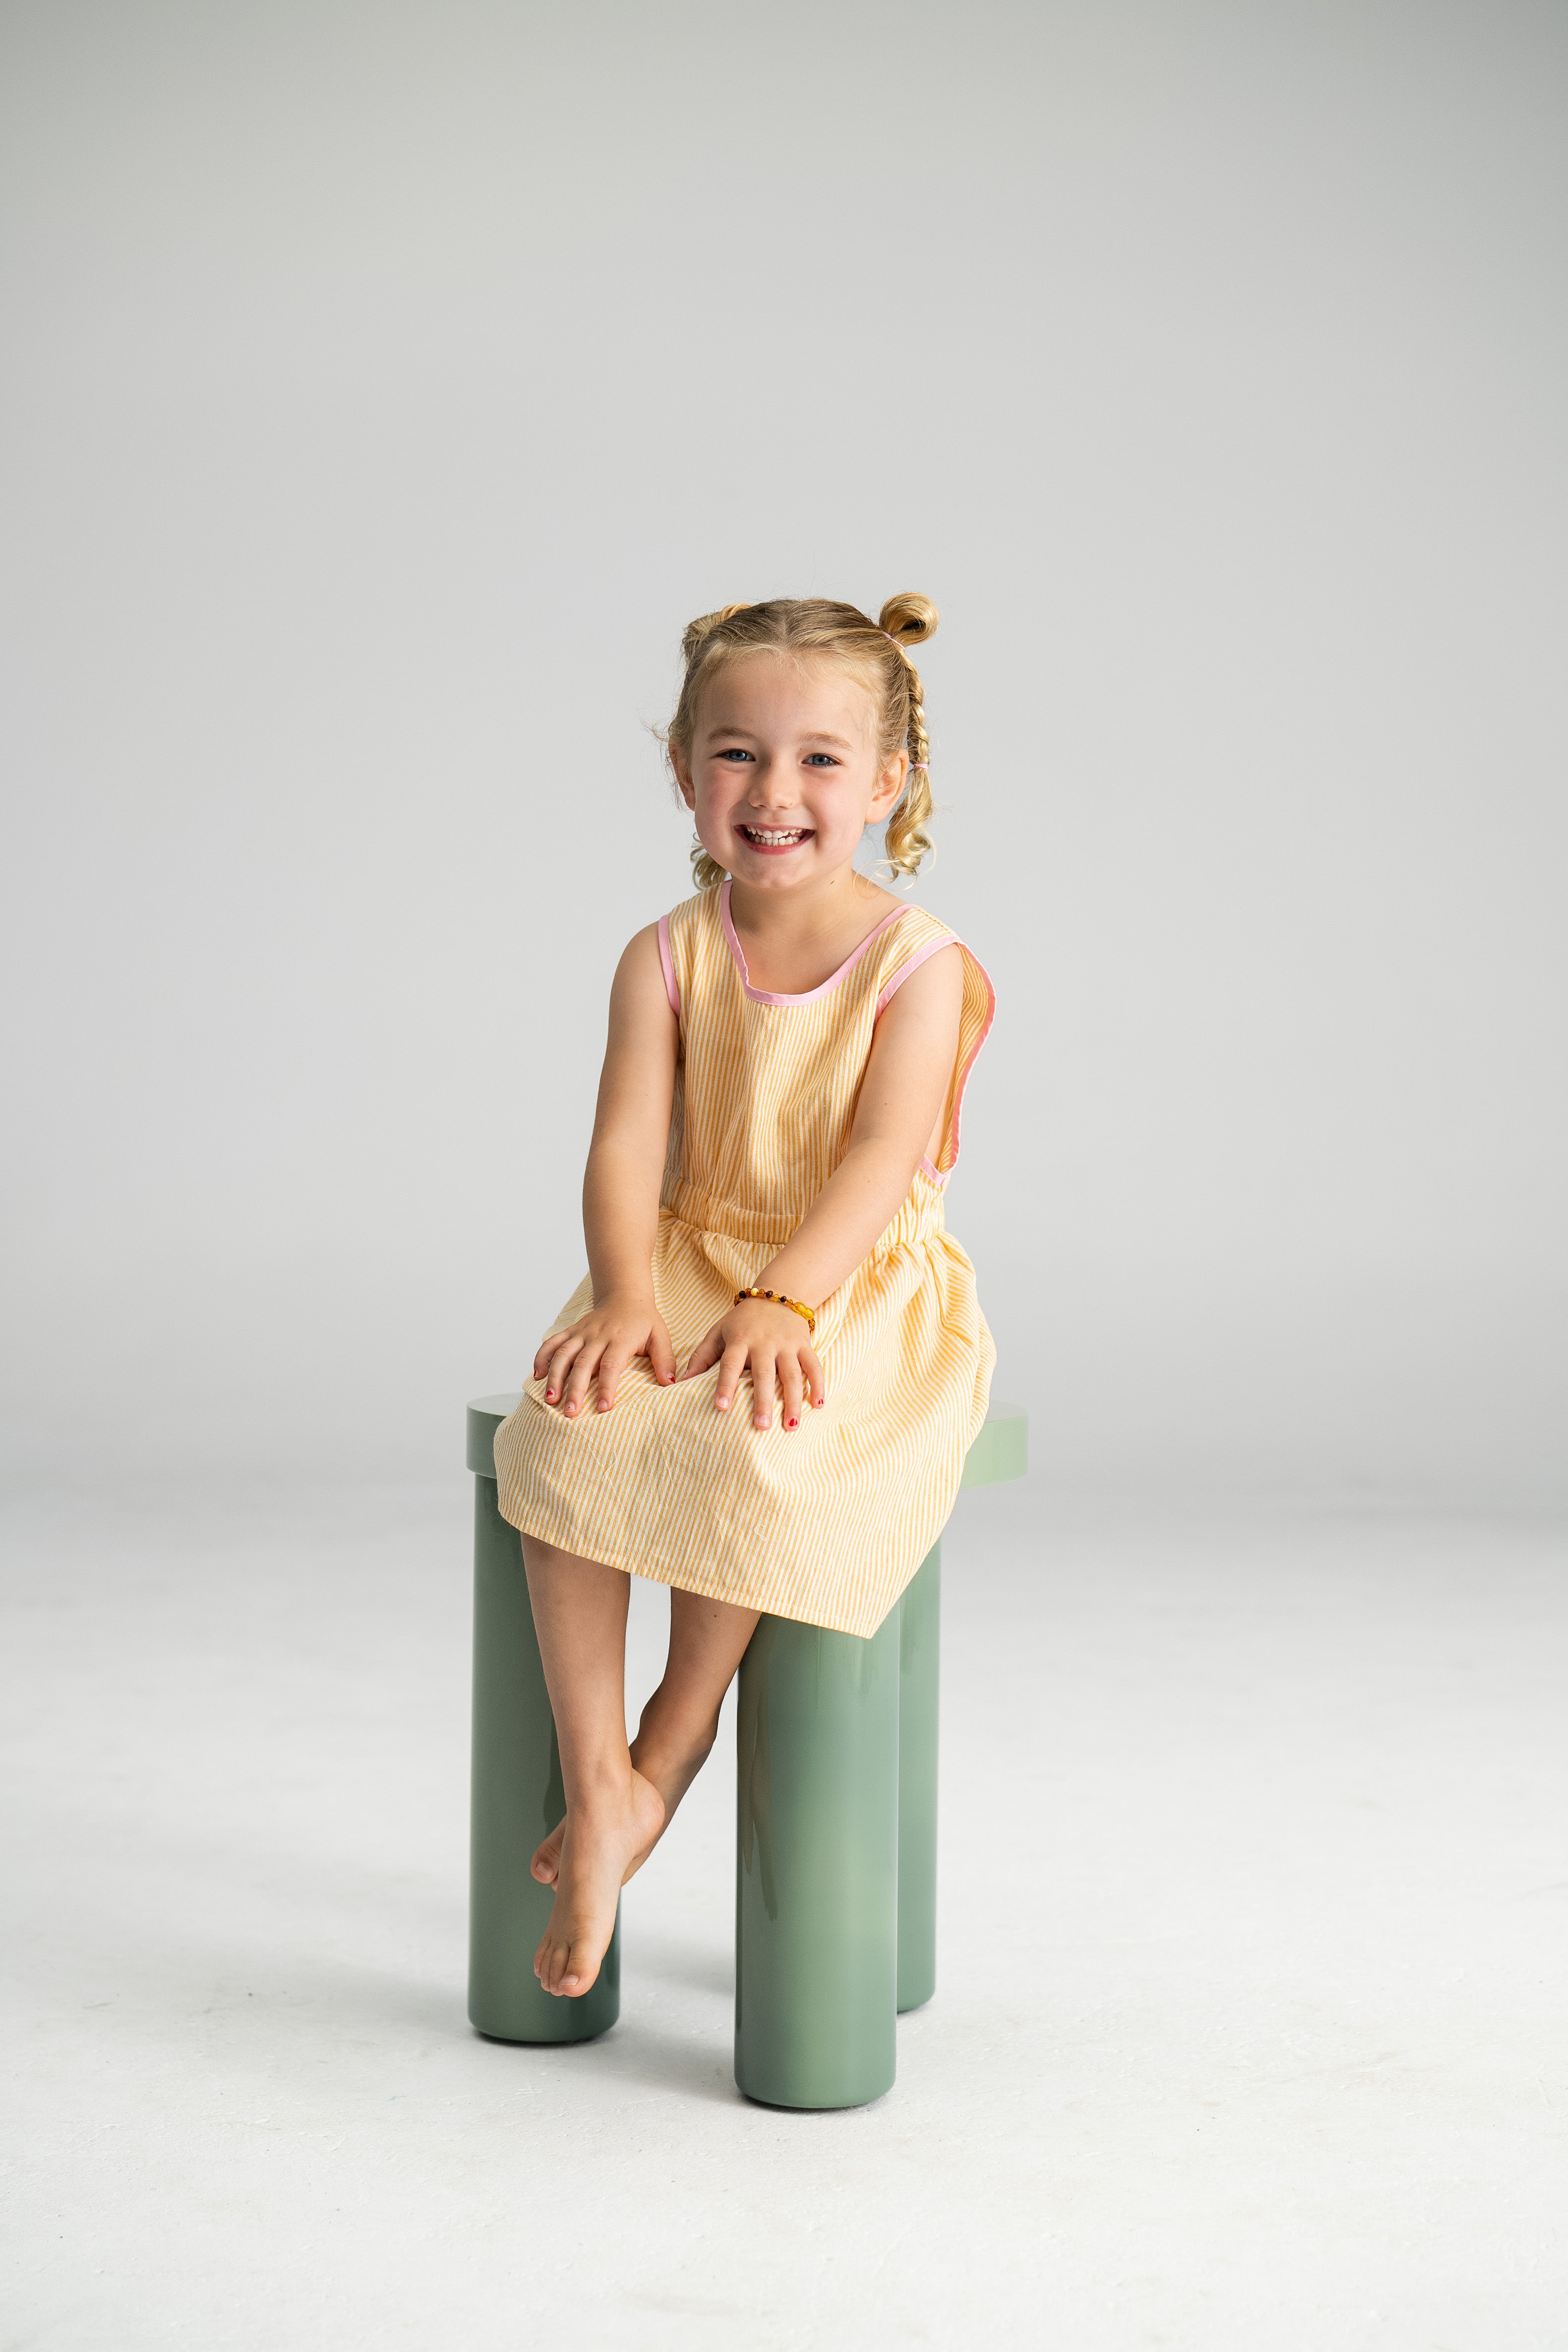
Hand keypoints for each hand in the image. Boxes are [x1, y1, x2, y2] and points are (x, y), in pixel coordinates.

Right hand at [535, 1294, 675, 1415]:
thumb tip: (670, 1382)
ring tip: (550, 1400)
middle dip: (575, 1389)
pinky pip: (552, 1342)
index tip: (603, 1409)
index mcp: (620, 1338)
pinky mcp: (571, 1331)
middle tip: (569, 1412)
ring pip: (563, 1354)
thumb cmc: (644, 1320)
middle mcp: (597, 1335)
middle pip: (583, 1364)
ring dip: (555, 1377)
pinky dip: (541, 1357)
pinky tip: (537, 1376)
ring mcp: (581, 1333)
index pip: (611, 1365)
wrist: (625, 1295)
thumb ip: (665, 1359)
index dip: (607, 1388)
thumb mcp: (660, 1336)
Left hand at [679, 1299, 824, 1431]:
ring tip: (791, 1426)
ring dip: (793, 1400)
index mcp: (740, 1339)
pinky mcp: (804, 1344)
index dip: (726, 1385)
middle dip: (764, 1401)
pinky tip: (818, 1405)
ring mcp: (787, 1343)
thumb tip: (681, 1382)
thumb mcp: (718, 1332)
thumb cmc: (742, 1321)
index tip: (721, 1407)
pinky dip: (818, 1384)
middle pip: (764, 1374)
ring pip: (792, 1374)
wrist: (777, 1294)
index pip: (731, 1364)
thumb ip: (702, 1356)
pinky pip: (814, 1365)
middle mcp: (764, 1342)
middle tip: (762, 1427)